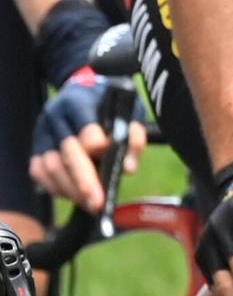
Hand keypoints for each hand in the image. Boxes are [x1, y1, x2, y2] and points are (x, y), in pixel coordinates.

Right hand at [30, 66, 147, 211]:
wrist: (86, 91)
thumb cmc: (112, 103)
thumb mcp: (130, 110)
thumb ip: (133, 136)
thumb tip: (127, 169)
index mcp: (80, 102)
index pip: (88, 132)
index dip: (102, 151)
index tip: (115, 168)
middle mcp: (55, 117)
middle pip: (67, 154)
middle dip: (84, 183)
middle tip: (99, 205)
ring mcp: (42, 132)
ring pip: (51, 167)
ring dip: (71, 190)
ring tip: (91, 204)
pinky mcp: (35, 146)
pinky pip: (39, 172)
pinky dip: (55, 187)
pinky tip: (74, 195)